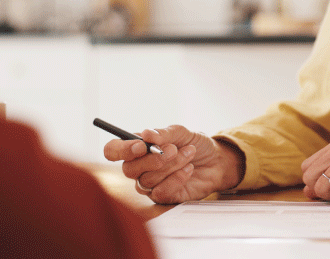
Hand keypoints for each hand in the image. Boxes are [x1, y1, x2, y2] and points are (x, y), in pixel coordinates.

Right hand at [102, 124, 243, 204]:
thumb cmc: (194, 144)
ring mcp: (150, 184)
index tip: (140, 145)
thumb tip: (146, 134)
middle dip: (152, 159)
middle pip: (128, 170)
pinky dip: (177, 178)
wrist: (216, 161)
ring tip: (188, 154)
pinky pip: (161, 192)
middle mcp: (140, 167)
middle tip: (172, 149)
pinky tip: (189, 169)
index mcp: (138, 148)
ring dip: (171, 165)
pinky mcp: (163, 196)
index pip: (113, 150)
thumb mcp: (182, 132)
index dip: (121, 150)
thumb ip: (164, 133)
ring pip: (148, 180)